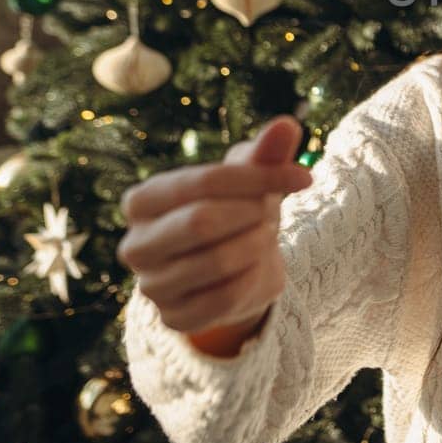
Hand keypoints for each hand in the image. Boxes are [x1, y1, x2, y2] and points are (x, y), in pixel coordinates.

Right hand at [120, 116, 311, 354]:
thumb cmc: (238, 211)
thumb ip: (266, 152)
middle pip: (202, 222)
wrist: (238, 269)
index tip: (305, 177)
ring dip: (257, 247)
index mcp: (143, 200)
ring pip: (218, 262)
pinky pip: (226, 298)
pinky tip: (257, 268)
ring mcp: (150, 286)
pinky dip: (254, 279)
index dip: (259, 177)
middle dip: (251, 215)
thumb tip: (288, 124)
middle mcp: (135, 244)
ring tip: (262, 238)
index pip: (203, 182)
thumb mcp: (252, 179)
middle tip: (271, 215)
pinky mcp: (173, 318)